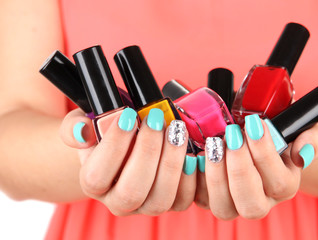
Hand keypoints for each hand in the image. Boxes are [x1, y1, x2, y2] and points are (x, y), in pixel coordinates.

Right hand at [60, 107, 195, 215]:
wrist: (124, 146)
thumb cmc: (105, 134)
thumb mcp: (84, 123)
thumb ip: (75, 127)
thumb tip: (83, 131)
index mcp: (93, 183)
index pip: (97, 176)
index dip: (114, 146)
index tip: (129, 115)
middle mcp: (118, 201)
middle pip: (132, 192)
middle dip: (147, 152)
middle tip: (156, 119)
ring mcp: (145, 206)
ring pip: (160, 199)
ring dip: (171, 163)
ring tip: (176, 130)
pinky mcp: (170, 202)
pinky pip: (183, 200)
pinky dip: (191, 175)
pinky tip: (190, 149)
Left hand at [202, 114, 317, 219]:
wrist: (258, 134)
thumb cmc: (280, 132)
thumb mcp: (304, 129)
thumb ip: (312, 140)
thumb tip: (302, 154)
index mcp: (284, 186)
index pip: (278, 183)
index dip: (264, 154)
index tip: (254, 123)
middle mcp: (260, 200)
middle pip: (251, 205)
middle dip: (240, 169)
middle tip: (232, 135)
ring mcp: (233, 201)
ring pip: (223, 206)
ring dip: (216, 175)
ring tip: (213, 142)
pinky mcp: (209, 196)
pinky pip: (199, 197)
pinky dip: (195, 177)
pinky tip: (196, 152)